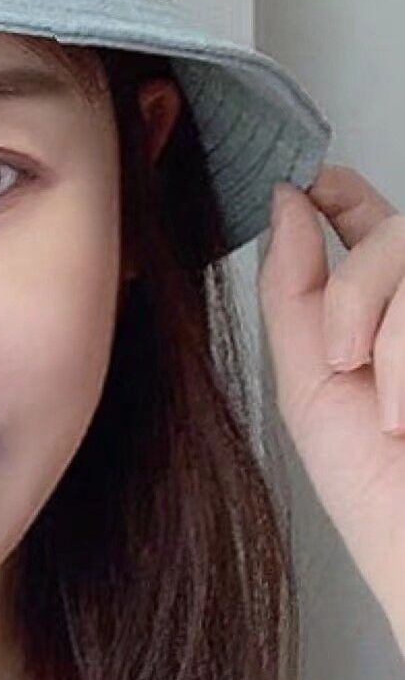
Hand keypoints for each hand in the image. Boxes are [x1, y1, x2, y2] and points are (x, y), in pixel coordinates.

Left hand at [257, 164, 404, 645]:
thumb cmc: (380, 493)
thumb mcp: (310, 383)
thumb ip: (294, 289)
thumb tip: (286, 198)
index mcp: (386, 318)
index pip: (370, 223)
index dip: (341, 193)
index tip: (310, 186)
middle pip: (395, 234)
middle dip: (355, 293)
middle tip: (345, 362)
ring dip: (393, 338)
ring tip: (397, 413)